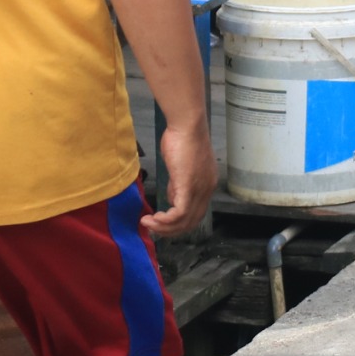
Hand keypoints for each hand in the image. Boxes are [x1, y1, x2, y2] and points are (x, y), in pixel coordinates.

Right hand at [144, 116, 215, 237]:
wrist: (187, 125)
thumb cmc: (181, 140)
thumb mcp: (180, 167)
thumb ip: (178, 184)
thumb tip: (171, 200)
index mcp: (207, 185)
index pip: (195, 213)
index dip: (178, 222)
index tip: (160, 221)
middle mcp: (207, 190)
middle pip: (191, 222)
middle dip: (170, 230)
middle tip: (152, 227)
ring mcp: (200, 189)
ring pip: (185, 221)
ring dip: (164, 227)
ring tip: (148, 223)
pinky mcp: (189, 186)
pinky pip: (179, 214)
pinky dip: (165, 221)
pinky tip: (152, 218)